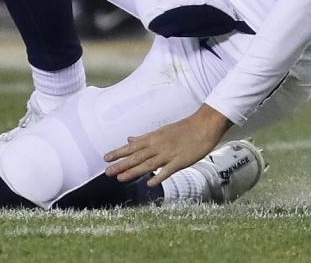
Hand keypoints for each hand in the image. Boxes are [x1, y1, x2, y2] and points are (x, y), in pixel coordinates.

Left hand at [104, 104, 231, 186]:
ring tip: (120, 178)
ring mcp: (169, 154)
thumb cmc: (184, 128)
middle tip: (106, 172)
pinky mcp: (181, 161)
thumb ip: (145, 138)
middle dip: (121, 164)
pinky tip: (150, 184)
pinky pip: (168, 170)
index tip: (105, 158)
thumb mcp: (161, 131)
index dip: (119, 152)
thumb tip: (129, 139)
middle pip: (137, 156)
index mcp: (154, 138)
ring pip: (148, 164)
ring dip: (133, 171)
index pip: (133, 147)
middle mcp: (158, 146)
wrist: (204, 125)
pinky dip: (159, 176)